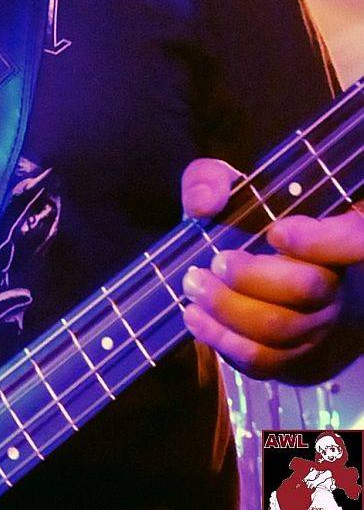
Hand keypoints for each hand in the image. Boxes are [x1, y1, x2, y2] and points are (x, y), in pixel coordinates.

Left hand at [179, 157, 363, 379]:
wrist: (255, 274)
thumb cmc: (243, 223)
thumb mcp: (224, 188)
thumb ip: (210, 180)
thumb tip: (205, 203)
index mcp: (338, 237)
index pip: (356, 239)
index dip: (321, 240)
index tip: (276, 233)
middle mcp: (340, 286)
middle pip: (309, 288)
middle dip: (250, 277)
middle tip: (213, 262)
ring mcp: (321, 328)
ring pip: (281, 329)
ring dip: (227, 309)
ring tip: (193, 286)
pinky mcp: (297, 361)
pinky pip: (264, 361)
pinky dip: (223, 341)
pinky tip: (195, 317)